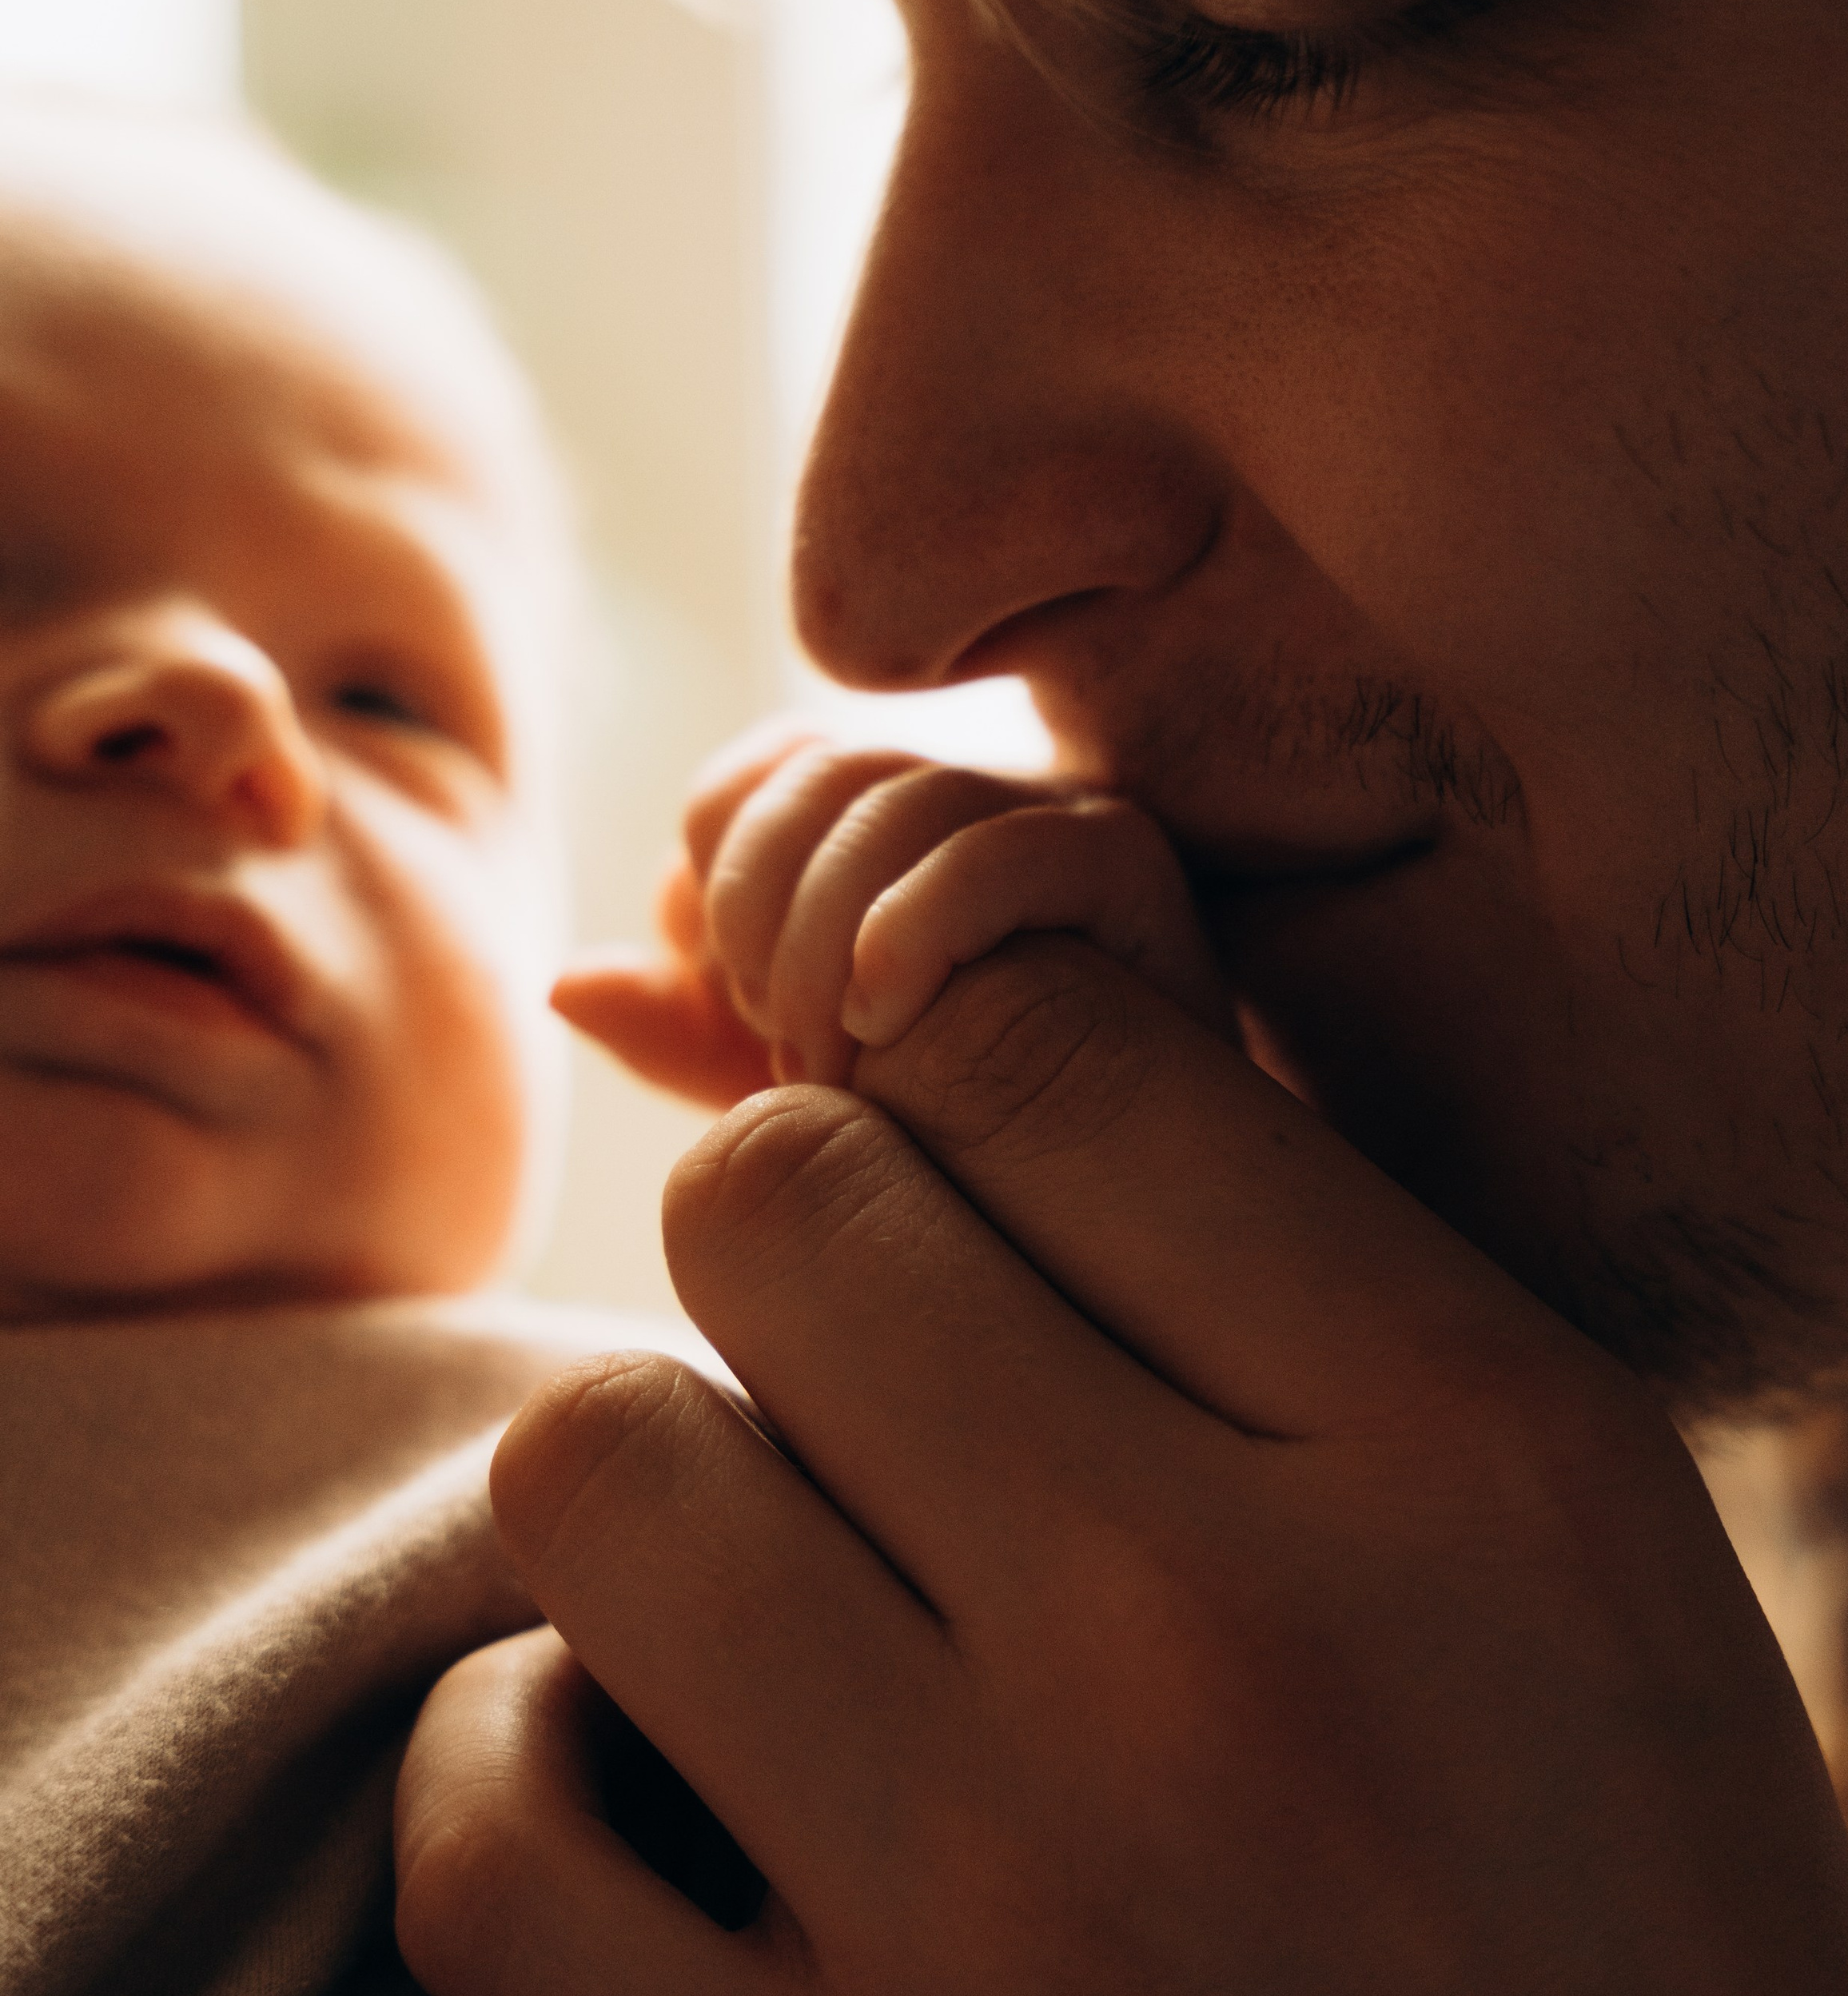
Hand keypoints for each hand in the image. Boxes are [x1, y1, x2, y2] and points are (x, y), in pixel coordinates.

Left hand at [396, 942, 1847, 1995]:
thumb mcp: (1560, 1520)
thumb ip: (1276, 1255)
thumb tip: (920, 1016)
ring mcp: (1015, 1936)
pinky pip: (486, 1833)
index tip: (967, 1178)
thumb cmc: (1630, 1923)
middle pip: (777, 1205)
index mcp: (1467, 1447)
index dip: (952, 1062)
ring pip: (591, 1470)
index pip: (1039, 1038)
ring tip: (783, 1599)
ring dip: (662, 1504)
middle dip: (807, 1261)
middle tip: (886, 1402)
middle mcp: (1231, 1655)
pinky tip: (670, 1799)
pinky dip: (527, 1775)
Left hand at [552, 731, 1232, 1098]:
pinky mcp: (1130, 868)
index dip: (712, 897)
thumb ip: (684, 1042)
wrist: (1135, 1223)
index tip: (736, 1022)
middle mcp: (961, 795)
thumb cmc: (967, 1159)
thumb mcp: (801, 1104)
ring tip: (852, 1071)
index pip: (741, 787)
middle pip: (812, 772)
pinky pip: (1001, 844)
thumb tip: (564, 980)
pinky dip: (919, 926)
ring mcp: (1050, 819)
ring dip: (832, 943)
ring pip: (893, 798)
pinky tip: (894, 1021)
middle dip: (763, 921)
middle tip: (788, 1064)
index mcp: (872, 824)